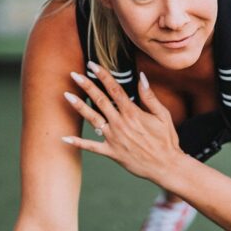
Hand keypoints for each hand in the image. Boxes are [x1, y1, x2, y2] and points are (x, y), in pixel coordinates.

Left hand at [62, 63, 181, 182]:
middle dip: (86, 86)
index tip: (93, 65)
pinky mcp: (111, 152)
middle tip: (74, 74)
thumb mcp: (163, 115)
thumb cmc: (167, 140)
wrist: (166, 166)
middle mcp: (121, 123)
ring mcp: (114, 138)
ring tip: (66, 95)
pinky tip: (64, 138)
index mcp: (133, 113)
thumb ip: (150, 96)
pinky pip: (91, 147)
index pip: (115, 89)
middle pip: (100, 100)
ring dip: (79, 106)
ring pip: (92, 119)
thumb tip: (142, 77)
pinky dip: (77, 142)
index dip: (103, 75)